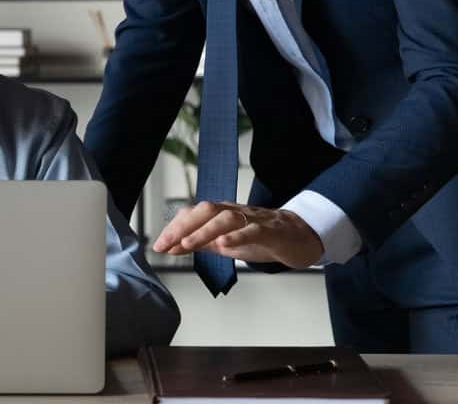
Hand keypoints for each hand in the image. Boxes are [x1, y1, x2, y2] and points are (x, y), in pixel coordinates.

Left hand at [151, 201, 323, 269]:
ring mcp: (254, 220)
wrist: (299, 238)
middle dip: (183, 226)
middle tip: (166, 244)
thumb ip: (201, 243)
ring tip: (187, 244)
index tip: (158, 245)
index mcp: (223, 214)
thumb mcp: (227, 242)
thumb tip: (172, 246)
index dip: (174, 227)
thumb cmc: (261, 238)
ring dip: (204, 231)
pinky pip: (253, 230)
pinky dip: (237, 236)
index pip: (194, 214)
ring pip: (226, 218)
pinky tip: (224, 244)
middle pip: (206, 210)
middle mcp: (235, 212)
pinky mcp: (270, 230)